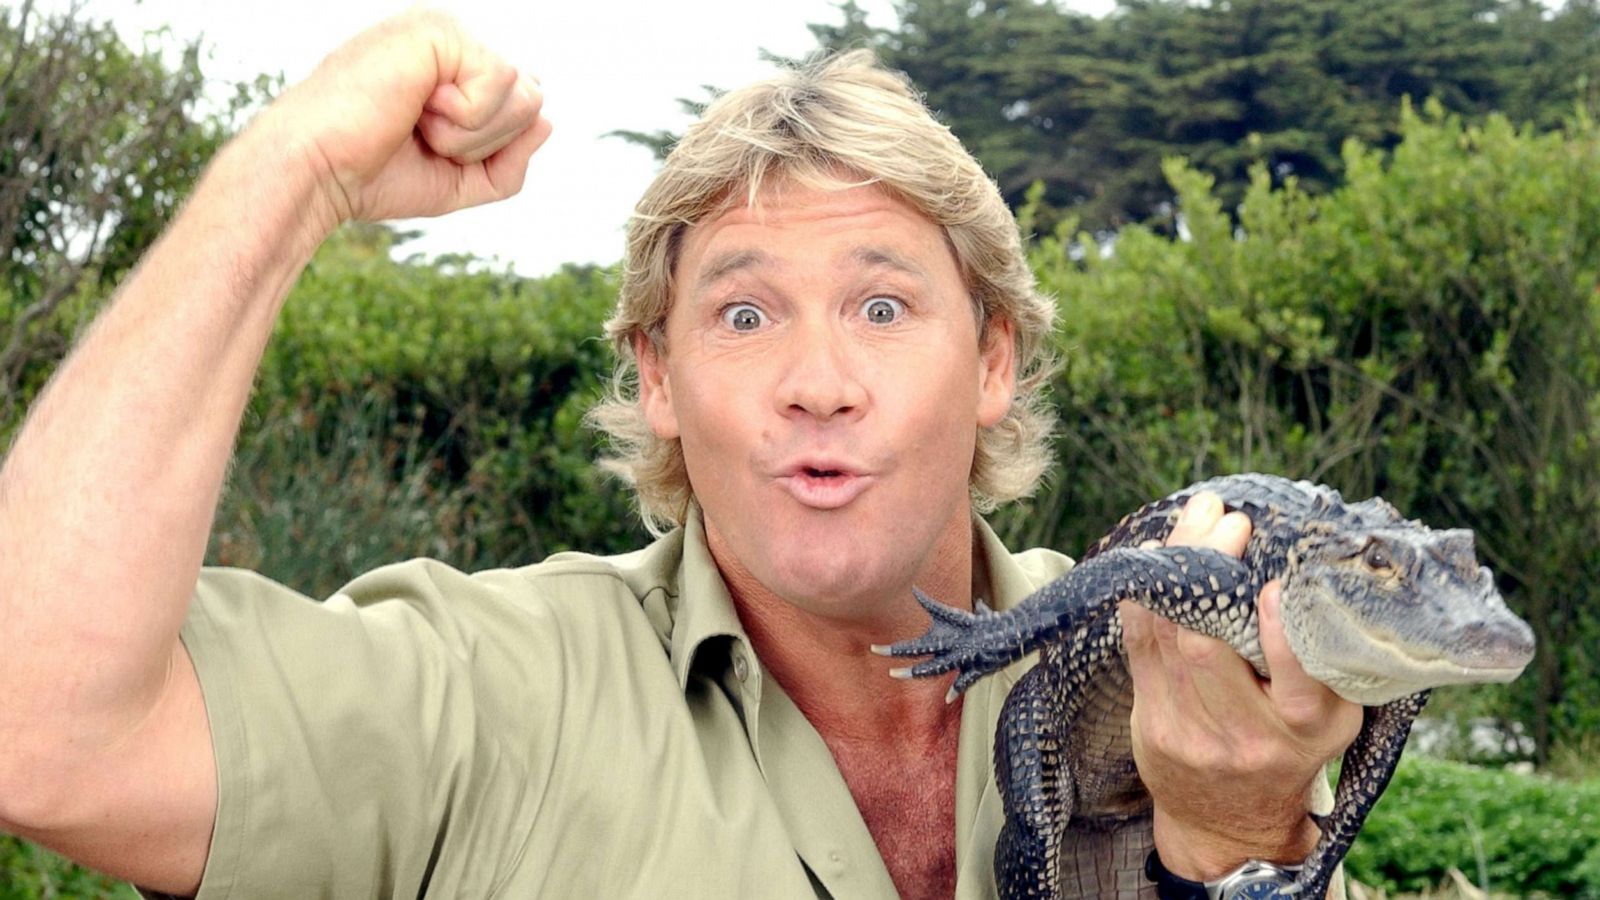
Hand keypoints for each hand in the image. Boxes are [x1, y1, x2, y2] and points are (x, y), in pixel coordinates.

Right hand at [260, 9, 551, 225]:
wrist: (317, 171)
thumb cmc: (374, 175)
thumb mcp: (459, 180)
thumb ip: (509, 159)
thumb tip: (548, 120)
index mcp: (452, 69)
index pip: (522, 106)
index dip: (490, 148)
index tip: (426, 146)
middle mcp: (450, 41)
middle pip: (533, 100)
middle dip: (487, 142)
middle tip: (423, 136)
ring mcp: (444, 30)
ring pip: (525, 93)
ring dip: (473, 133)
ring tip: (417, 122)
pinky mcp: (439, 29)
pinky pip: (502, 81)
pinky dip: (465, 117)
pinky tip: (417, 107)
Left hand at [1120, 493, 1362, 878]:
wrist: (1231, 820)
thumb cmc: (1291, 748)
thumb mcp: (1332, 716)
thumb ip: (1326, 657)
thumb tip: (1311, 570)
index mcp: (1304, 730)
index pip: (1295, 681)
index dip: (1281, 631)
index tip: (1276, 584)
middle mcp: (1245, 736)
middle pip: (1207, 647)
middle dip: (1209, 571)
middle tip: (1225, 518)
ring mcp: (1189, 732)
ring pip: (1165, 637)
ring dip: (1174, 569)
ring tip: (1194, 519)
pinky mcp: (1150, 722)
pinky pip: (1137, 646)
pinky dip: (1143, 596)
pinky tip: (1152, 558)